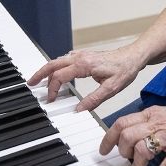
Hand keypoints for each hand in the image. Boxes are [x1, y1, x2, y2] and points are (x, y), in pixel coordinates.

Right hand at [26, 47, 144, 111]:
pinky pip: (65, 59)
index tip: (52, 99)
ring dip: (48, 70)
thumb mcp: (111, 89)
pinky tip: (57, 72)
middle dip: (40, 73)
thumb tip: (78, 110)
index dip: (53, 88)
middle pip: (53, 64)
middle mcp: (80, 57)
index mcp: (84, 65)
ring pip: (58, 60)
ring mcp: (82, 55)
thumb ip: (93, 100)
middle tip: (31, 83)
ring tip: (40, 80)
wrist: (134, 56)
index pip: (60, 76)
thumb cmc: (124, 70)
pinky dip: (57, 66)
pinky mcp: (85, 55)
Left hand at [99, 99, 165, 165]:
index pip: (123, 122)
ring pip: (142, 149)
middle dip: (121, 152)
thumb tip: (135, 132)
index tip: (104, 148)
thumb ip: (151, 122)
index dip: (109, 137)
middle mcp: (160, 122)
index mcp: (154, 113)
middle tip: (123, 161)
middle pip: (128, 135)